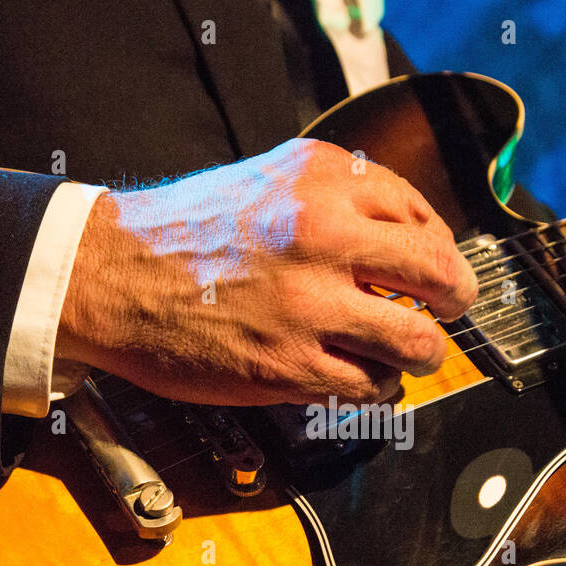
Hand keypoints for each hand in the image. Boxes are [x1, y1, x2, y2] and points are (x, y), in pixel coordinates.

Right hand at [56, 138, 476, 405]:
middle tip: (450, 309)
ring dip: (421, 352)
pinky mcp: (290, 366)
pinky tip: (358, 376)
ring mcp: (310, 305)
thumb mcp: (267, 180)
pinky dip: (376, 386)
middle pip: (440, 273)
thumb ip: (336, 196)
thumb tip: (406, 231)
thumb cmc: (183, 233)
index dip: (438, 245)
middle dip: (456, 298)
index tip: (432, 263)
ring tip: (405, 353)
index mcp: (321, 180)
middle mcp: (324, 235)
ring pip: (418, 341)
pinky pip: (372, 386)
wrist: (108, 276)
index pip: (421, 211)